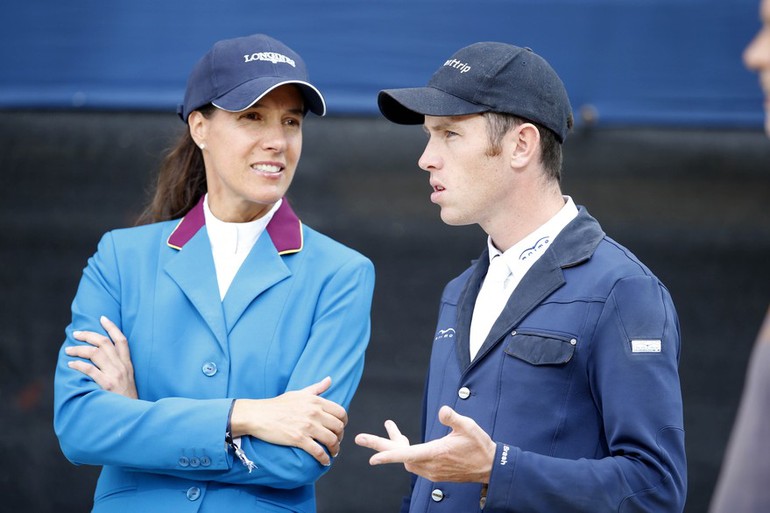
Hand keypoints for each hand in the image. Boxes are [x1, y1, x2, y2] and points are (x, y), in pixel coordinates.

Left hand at [65, 315, 137, 398]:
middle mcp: (122, 366)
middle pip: (104, 342)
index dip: (112, 327)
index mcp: (128, 364)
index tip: (102, 318)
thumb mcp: (129, 379)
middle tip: (76, 334)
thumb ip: (119, 368)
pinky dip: (78, 364)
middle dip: (88, 335)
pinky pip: (90, 369)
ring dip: (79, 349)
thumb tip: (103, 358)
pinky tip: (71, 364)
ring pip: (95, 353)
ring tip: (68, 350)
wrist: (132, 414)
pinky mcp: (107, 384)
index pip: (121, 340)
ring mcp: (115, 375)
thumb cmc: (127, 399)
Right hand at [230, 376, 347, 465]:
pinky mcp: (299, 439)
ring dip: (335, 449)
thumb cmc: (278, 404)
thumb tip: (329, 379)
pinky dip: (324, 458)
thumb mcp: (299, 393)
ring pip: (331, 440)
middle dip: (340, 437)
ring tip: (333, 453)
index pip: (340, 412)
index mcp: (316, 401)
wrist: (258, 415)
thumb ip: (316, 388)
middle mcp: (314, 413)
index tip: (340, 428)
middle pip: (338, 427)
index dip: (344, 422)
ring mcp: (307, 426)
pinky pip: (318, 451)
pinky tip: (325, 461)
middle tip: (336, 442)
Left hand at [355, 405, 495, 482]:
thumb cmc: (479, 446)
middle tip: (359, 438)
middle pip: (399, 456)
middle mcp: (429, 465)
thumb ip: (453, 419)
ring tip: (391, 429)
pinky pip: (413, 462)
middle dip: (379, 446)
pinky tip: (405, 442)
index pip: (406, 455)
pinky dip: (405, 452)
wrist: (490, 467)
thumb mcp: (469, 427)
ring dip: (395, 446)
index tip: (372, 457)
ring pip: (405, 459)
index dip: (388, 455)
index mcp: (435, 453)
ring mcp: (431, 470)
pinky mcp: (434, 472)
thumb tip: (442, 410)